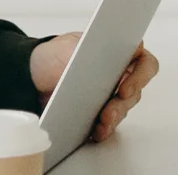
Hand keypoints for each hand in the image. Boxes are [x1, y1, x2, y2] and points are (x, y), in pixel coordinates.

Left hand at [29, 33, 159, 142]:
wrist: (33, 77)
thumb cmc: (55, 55)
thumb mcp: (70, 45)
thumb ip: (89, 46)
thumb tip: (106, 54)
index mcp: (119, 51)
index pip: (144, 62)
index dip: (140, 76)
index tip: (123, 87)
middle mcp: (120, 74)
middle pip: (135, 91)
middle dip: (122, 103)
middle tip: (109, 111)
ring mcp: (110, 95)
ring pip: (123, 109)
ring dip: (114, 117)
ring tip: (101, 123)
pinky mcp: (99, 113)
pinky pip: (109, 123)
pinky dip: (104, 128)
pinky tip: (96, 131)